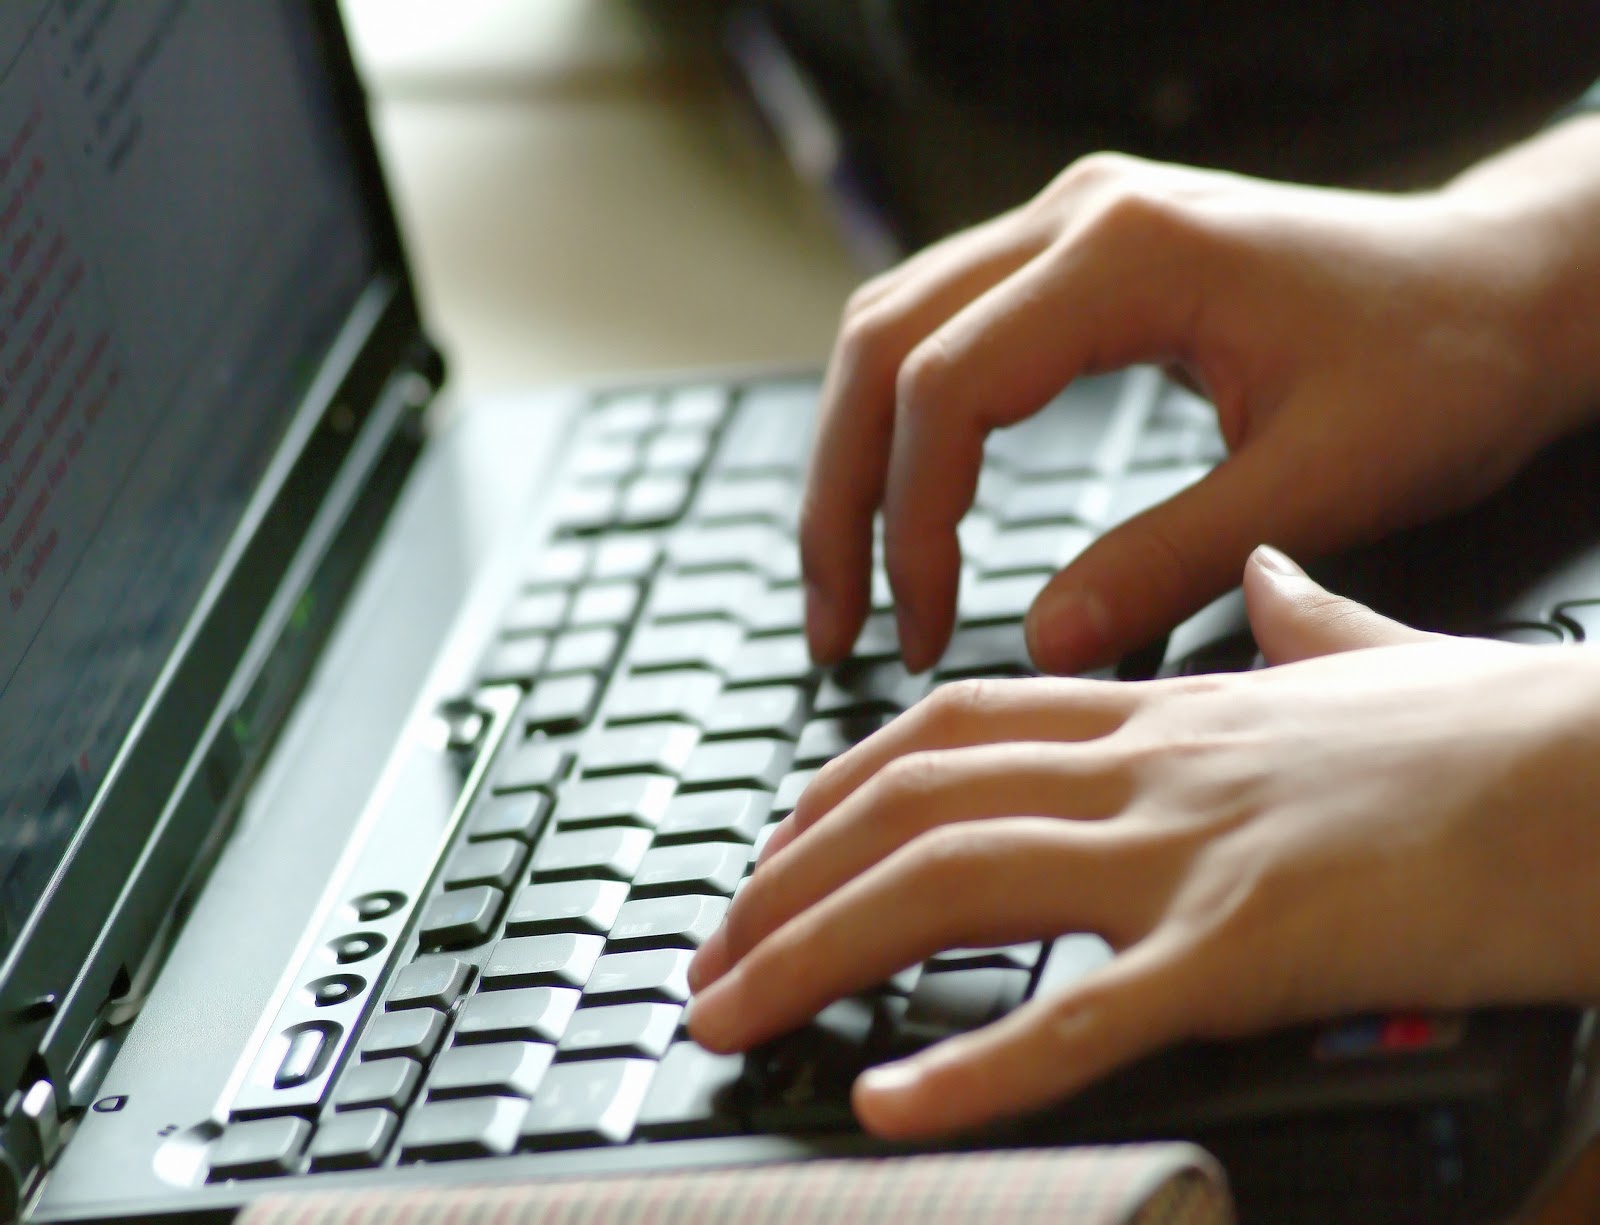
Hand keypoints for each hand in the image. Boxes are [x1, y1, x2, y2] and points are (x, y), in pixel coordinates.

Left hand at [688, 548, 1599, 1137]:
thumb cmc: (1511, 734)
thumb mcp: (1380, 661)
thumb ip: (1304, 626)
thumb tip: (1268, 585)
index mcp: (1174, 711)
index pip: (959, 728)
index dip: (843, 782)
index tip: (780, 838)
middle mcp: (1155, 767)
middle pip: (916, 806)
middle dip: (786, 879)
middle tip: (707, 949)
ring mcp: (1196, 852)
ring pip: (955, 885)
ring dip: (818, 951)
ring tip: (727, 1014)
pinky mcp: (1259, 946)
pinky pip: (1088, 1014)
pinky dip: (976, 1066)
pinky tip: (893, 1107)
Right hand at [801, 134, 1599, 674]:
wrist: (1504, 287)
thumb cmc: (1444, 364)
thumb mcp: (1321, 480)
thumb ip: (1170, 561)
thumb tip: (1039, 644)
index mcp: (1130, 252)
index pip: (946, 385)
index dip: (911, 521)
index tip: (919, 628)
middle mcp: (1078, 216)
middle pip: (879, 343)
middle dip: (839, 494)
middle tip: (836, 622)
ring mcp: (1071, 226)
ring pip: (891, 329)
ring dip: (852, 457)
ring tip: (849, 580)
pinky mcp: (1079, 257)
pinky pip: (941, 328)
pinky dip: (902, 423)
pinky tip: (903, 500)